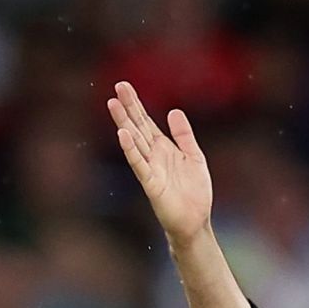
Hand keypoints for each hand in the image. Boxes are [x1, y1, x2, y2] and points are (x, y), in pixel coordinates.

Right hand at [108, 82, 212, 243]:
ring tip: (113, 104)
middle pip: (138, 126)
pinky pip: (139, 164)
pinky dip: (131, 150)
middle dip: (128, 107)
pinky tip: (123, 135)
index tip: (124, 86)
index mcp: (163, 147)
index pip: (146, 121)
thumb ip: (184, 135)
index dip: (136, 104)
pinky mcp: (151, 184)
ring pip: (135, 141)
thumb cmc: (194, 192)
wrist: (195, 221)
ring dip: (124, 123)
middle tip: (117, 86)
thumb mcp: (194, 157)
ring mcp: (150, 168)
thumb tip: (173, 111)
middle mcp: (153, 155)